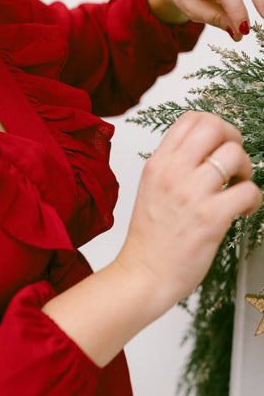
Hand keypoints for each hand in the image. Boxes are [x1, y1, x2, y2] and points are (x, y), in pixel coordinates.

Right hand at [116, 111, 262, 315]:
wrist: (143, 276)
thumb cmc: (149, 241)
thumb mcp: (150, 190)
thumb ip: (173, 167)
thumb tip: (205, 153)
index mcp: (157, 165)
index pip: (191, 119)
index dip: (215, 127)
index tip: (218, 146)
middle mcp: (173, 174)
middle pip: (214, 127)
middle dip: (233, 141)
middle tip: (232, 164)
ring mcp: (191, 195)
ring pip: (235, 155)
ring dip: (246, 170)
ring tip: (237, 189)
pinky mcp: (210, 218)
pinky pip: (249, 191)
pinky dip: (253, 199)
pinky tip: (241, 212)